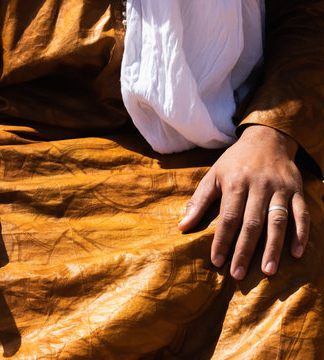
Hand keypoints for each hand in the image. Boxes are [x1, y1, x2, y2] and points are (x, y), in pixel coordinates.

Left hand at [178, 125, 308, 279]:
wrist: (267, 138)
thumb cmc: (234, 162)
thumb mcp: (213, 176)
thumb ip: (199, 201)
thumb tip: (182, 227)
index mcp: (235, 183)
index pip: (228, 217)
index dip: (222, 240)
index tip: (216, 261)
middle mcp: (259, 186)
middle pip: (252, 223)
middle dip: (245, 251)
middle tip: (239, 274)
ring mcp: (281, 188)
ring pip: (278, 221)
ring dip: (274, 248)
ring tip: (268, 271)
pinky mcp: (298, 190)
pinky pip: (302, 214)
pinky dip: (301, 234)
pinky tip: (295, 254)